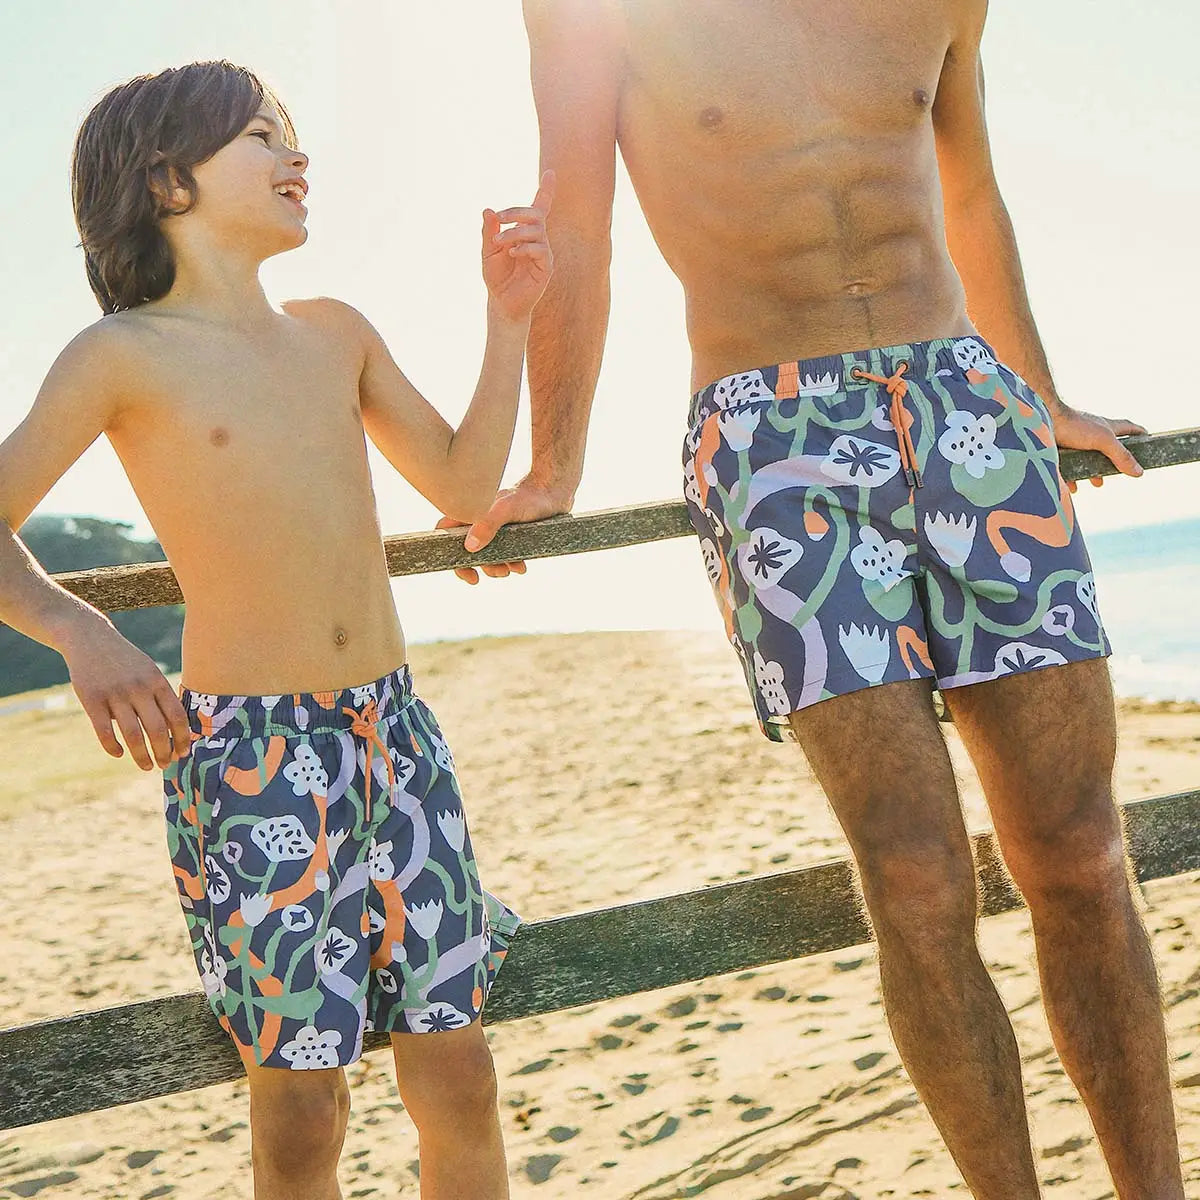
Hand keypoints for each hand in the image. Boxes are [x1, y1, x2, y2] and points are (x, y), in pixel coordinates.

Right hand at [61, 616, 192, 769]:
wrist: (90, 638)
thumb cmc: (126, 660)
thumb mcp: (149, 671)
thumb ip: (161, 696)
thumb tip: (177, 730)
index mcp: (157, 682)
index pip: (177, 716)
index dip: (183, 738)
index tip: (183, 753)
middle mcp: (139, 688)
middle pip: (158, 730)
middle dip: (164, 753)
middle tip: (165, 765)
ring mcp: (115, 694)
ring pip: (133, 735)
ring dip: (141, 756)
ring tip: (146, 767)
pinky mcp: (91, 699)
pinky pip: (105, 731)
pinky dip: (113, 747)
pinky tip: (119, 754)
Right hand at [439, 474, 573, 583]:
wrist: (555, 494)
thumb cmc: (529, 497)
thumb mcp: (506, 510)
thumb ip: (487, 525)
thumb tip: (469, 547)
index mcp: (471, 513)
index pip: (447, 533)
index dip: (450, 554)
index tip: (465, 571)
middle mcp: (480, 521)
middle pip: (468, 550)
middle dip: (480, 566)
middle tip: (494, 574)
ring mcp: (495, 529)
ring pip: (487, 555)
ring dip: (497, 568)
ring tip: (511, 569)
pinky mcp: (511, 535)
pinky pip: (505, 554)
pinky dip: (511, 564)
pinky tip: (521, 566)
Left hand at [482, 171, 554, 322]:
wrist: (502, 302)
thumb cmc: (497, 276)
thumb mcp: (488, 251)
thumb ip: (489, 231)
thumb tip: (488, 210)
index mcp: (525, 232)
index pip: (539, 208)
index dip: (546, 191)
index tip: (551, 173)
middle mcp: (538, 239)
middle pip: (536, 214)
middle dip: (516, 211)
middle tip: (498, 217)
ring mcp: (543, 253)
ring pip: (536, 230)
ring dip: (515, 231)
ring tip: (499, 241)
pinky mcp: (546, 267)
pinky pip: (541, 249)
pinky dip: (524, 247)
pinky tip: (512, 253)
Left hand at [1048, 403, 1146, 491]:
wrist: (1040, 422)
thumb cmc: (1073, 425)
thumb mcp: (1103, 440)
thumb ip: (1121, 456)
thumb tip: (1139, 472)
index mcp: (1106, 427)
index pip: (1128, 428)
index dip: (1139, 433)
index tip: (1149, 440)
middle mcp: (1091, 432)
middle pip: (1107, 446)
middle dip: (1112, 461)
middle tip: (1116, 473)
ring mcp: (1075, 440)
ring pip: (1087, 457)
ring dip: (1091, 470)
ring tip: (1094, 482)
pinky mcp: (1060, 449)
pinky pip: (1068, 465)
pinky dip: (1072, 476)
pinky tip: (1071, 486)